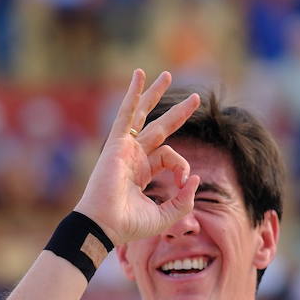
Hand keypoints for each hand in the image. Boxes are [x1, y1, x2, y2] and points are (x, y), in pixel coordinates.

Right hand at [73, 69, 201, 245]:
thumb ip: (184, 200)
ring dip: (154, 94)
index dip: (182, 167)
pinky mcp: (117, 143)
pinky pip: (127, 113)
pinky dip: (133, 94)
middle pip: (159, 127)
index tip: (183, 183)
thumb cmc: (129, 225)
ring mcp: (124, 148)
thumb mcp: (165, 215)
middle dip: (177, 113)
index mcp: (142, 171)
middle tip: (195, 98)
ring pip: (142, 114)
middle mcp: (133, 156)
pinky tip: (140, 76)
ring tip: (166, 75)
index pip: (170, 157)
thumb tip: (195, 178)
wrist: (104, 225)